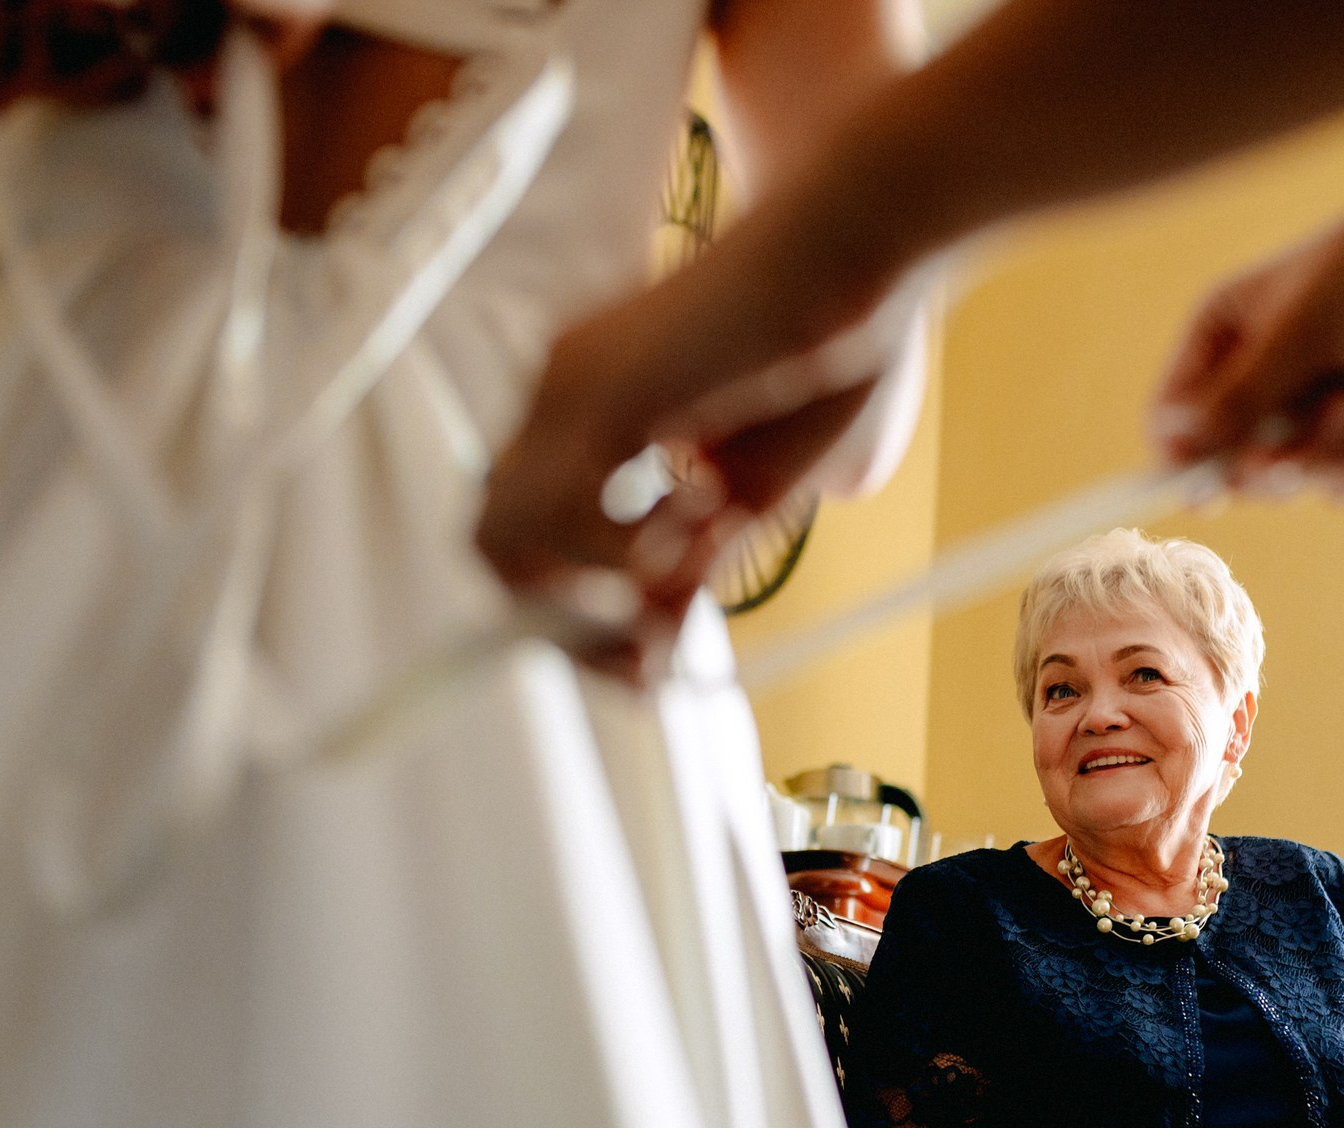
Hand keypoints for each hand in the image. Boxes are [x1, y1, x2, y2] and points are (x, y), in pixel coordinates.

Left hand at [478, 304, 890, 676]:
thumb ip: (690, 564)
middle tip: (648, 653)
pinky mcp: (604, 388)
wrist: (853, 247)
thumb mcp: (749, 492)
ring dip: (599, 594)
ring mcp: (567, 385)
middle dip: (565, 628)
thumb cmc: (821, 354)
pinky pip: (567, 515)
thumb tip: (657, 644)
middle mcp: (554, 391)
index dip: (566, 617)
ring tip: (691, 559)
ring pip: (509, 541)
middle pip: (490, 546)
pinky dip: (625, 552)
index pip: (520, 534)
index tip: (639, 664)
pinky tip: (699, 512)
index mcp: (580, 405)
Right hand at [1153, 145, 1343, 501]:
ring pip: (1285, 482)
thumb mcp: (1298, 331)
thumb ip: (1240, 397)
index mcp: (1221, 336)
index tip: (1199, 489)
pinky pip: (1336, 486)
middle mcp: (1256, 378)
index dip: (1180, 459)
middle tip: (1283, 457)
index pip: (1174, 417)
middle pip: (1224, 465)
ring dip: (1322, 456)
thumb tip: (1182, 450)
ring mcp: (1308, 409)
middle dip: (1261, 466)